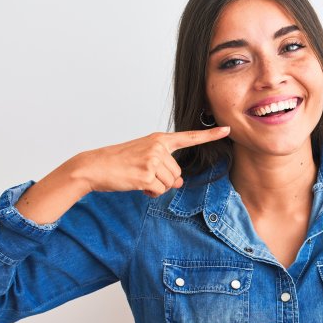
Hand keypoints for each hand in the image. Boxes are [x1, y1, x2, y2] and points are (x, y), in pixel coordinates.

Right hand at [73, 126, 230, 196]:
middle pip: (178, 173)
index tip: (227, 129)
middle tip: (144, 175)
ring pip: (170, 183)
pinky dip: (150, 193)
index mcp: (159, 139)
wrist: (95, 166)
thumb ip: (165, 166)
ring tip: (138, 179)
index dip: (210, 135)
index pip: (189, 137)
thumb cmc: (119, 162)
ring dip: (156, 187)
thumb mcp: (144, 158)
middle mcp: (158, 147)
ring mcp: (153, 159)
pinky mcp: (146, 174)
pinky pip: (159, 191)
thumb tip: (180, 182)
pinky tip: (137, 185)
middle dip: (164, 180)